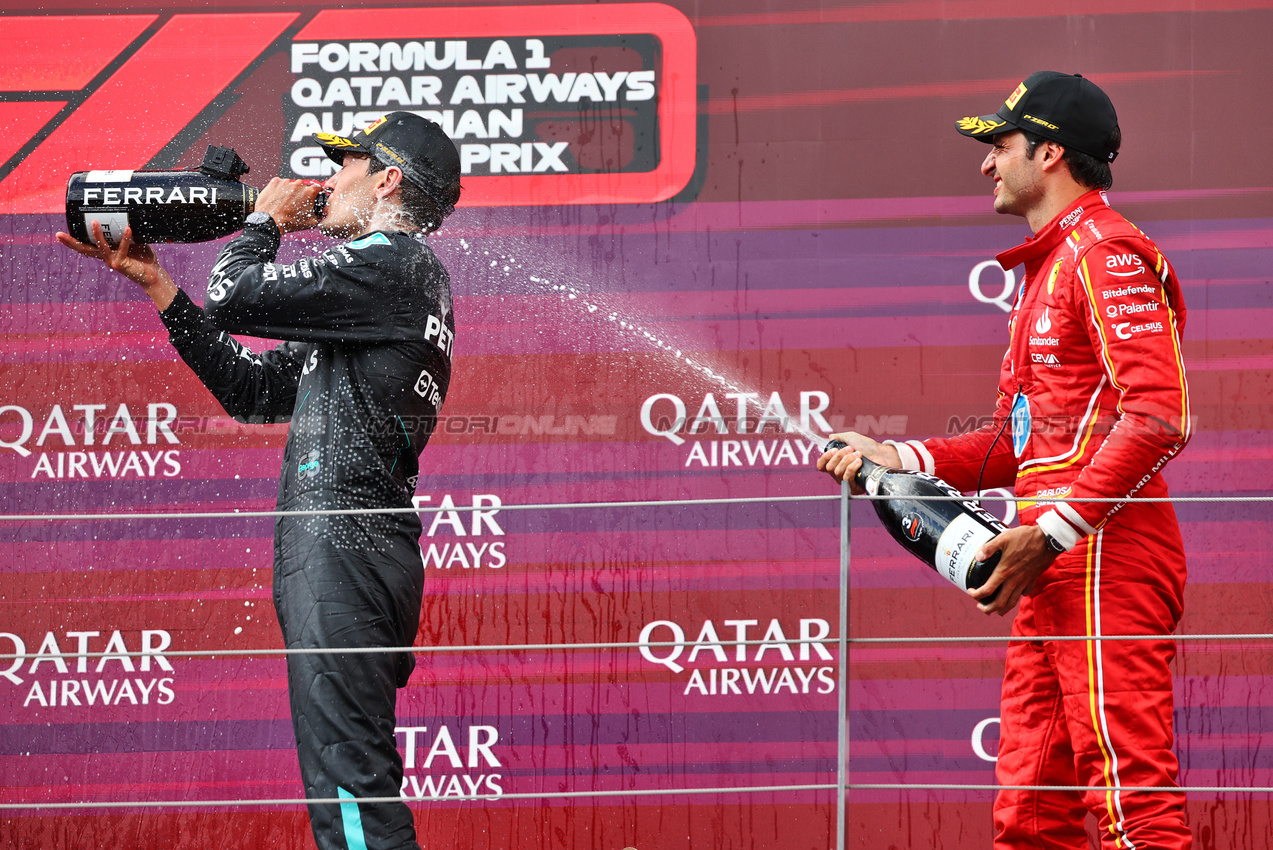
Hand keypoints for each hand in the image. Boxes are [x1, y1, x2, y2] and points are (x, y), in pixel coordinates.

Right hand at [56, 221, 177, 309]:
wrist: (154, 275)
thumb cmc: (143, 257)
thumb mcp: (133, 242)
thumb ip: (126, 230)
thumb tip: (126, 212)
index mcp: (105, 252)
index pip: (85, 245)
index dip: (72, 240)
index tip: (58, 234)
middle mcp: (105, 258)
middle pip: (84, 249)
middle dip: (70, 242)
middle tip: (58, 234)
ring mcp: (112, 261)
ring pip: (100, 247)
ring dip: (97, 235)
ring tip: (93, 222)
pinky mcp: (122, 264)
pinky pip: (123, 248)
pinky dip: (126, 238)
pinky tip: (128, 229)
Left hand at [254, 177, 321, 233]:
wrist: (271, 221)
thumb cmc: (289, 222)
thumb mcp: (311, 222)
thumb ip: (319, 215)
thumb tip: (320, 214)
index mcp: (309, 192)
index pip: (317, 187)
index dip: (315, 192)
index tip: (312, 196)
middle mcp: (298, 184)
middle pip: (302, 186)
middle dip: (300, 193)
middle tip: (295, 203)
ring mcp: (286, 182)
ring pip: (290, 184)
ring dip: (289, 191)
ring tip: (285, 202)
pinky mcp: (275, 182)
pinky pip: (279, 183)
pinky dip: (279, 189)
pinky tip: (278, 198)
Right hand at [816, 431, 901, 492]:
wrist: (882, 454)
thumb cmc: (868, 446)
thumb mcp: (850, 438)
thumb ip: (838, 438)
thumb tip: (829, 439)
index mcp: (836, 463)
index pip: (822, 466)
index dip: (825, 458)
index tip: (834, 450)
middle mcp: (839, 473)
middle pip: (830, 468)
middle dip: (840, 456)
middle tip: (851, 449)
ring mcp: (847, 481)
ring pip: (838, 472)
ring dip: (847, 460)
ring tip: (858, 454)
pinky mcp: (855, 487)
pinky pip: (847, 478)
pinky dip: (852, 467)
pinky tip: (859, 462)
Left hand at [969, 525, 1056, 615]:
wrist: (1048, 539)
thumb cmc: (1026, 538)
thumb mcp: (1003, 538)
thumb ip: (989, 548)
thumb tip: (978, 557)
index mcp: (1004, 571)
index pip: (987, 590)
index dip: (976, 595)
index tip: (971, 592)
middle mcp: (1014, 580)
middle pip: (1000, 603)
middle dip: (988, 609)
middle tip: (980, 607)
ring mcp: (1025, 581)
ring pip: (1013, 602)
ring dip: (1003, 609)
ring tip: (996, 610)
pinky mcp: (1033, 579)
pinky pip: (1025, 593)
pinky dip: (1019, 597)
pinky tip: (1015, 595)